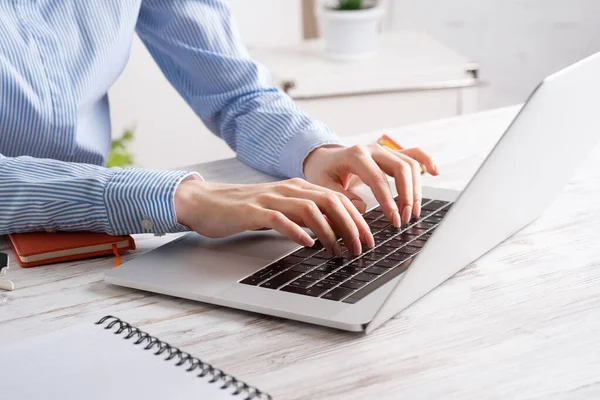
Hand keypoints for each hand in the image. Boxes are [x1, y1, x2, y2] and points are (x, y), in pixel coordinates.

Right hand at [174, 179, 374, 256]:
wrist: (206, 202)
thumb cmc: (244, 209)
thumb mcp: (280, 209)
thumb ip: (304, 215)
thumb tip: (332, 230)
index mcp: (297, 187)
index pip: (337, 198)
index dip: (357, 218)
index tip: (368, 239)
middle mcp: (288, 189)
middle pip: (330, 201)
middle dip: (351, 226)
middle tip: (361, 248)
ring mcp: (270, 198)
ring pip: (311, 209)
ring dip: (330, 232)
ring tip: (339, 251)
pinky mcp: (252, 211)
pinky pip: (280, 218)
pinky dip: (297, 231)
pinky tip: (308, 243)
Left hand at [303, 144, 438, 225]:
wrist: (323, 158)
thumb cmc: (323, 172)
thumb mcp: (323, 186)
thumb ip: (341, 197)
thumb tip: (362, 208)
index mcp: (355, 155)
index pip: (378, 179)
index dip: (389, 201)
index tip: (394, 220)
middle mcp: (373, 149)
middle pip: (401, 168)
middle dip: (407, 195)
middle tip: (406, 218)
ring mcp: (384, 150)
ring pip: (410, 164)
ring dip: (416, 189)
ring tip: (413, 211)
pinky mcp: (391, 154)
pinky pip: (413, 154)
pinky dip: (426, 162)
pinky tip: (435, 173)